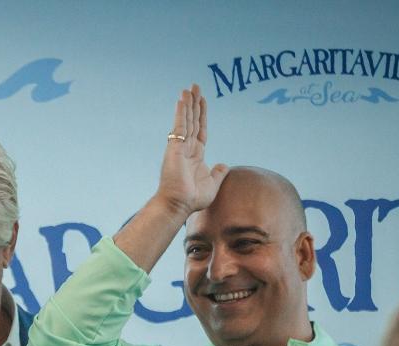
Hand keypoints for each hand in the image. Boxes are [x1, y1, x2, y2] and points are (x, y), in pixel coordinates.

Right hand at [153, 84, 226, 218]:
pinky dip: (181, 112)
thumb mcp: (212, 184)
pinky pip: (179, 126)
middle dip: (194, 104)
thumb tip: (224, 165)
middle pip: (192, 121)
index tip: (202, 101)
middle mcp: (186, 148)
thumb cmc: (192, 199)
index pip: (200, 130)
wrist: (179, 205)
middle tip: (194, 86)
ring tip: (190, 87)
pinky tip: (183, 99)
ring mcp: (179, 147)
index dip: (202, 115)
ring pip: (186, 120)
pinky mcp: (174, 147)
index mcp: (195, 155)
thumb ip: (218, 173)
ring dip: (188, 103)